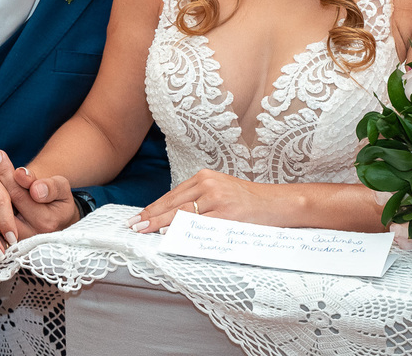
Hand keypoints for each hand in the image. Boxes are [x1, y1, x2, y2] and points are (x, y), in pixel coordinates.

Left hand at [0, 150, 79, 259]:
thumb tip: (28, 181)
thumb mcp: (61, 190)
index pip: (19, 195)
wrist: (56, 223)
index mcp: (44, 221)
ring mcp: (13, 247)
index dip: (7, 175)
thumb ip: (49, 186)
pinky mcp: (1, 250)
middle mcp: (27, 237)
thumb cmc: (57, 202)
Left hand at [126, 169, 284, 232]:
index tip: (139, 217)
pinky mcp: (226, 213)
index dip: (153, 207)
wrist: (278, 203)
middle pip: (172, 202)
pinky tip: (168, 233)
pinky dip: (182, 229)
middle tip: (133, 225)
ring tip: (144, 230)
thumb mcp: (221, 192)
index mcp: (205, 177)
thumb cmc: (249, 202)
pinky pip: (199, 223)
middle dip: (150, 215)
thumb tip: (171, 218)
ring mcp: (217, 198)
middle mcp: (209, 184)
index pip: (172, 194)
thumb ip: (199, 200)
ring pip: (182, 212)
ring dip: (160, 223)